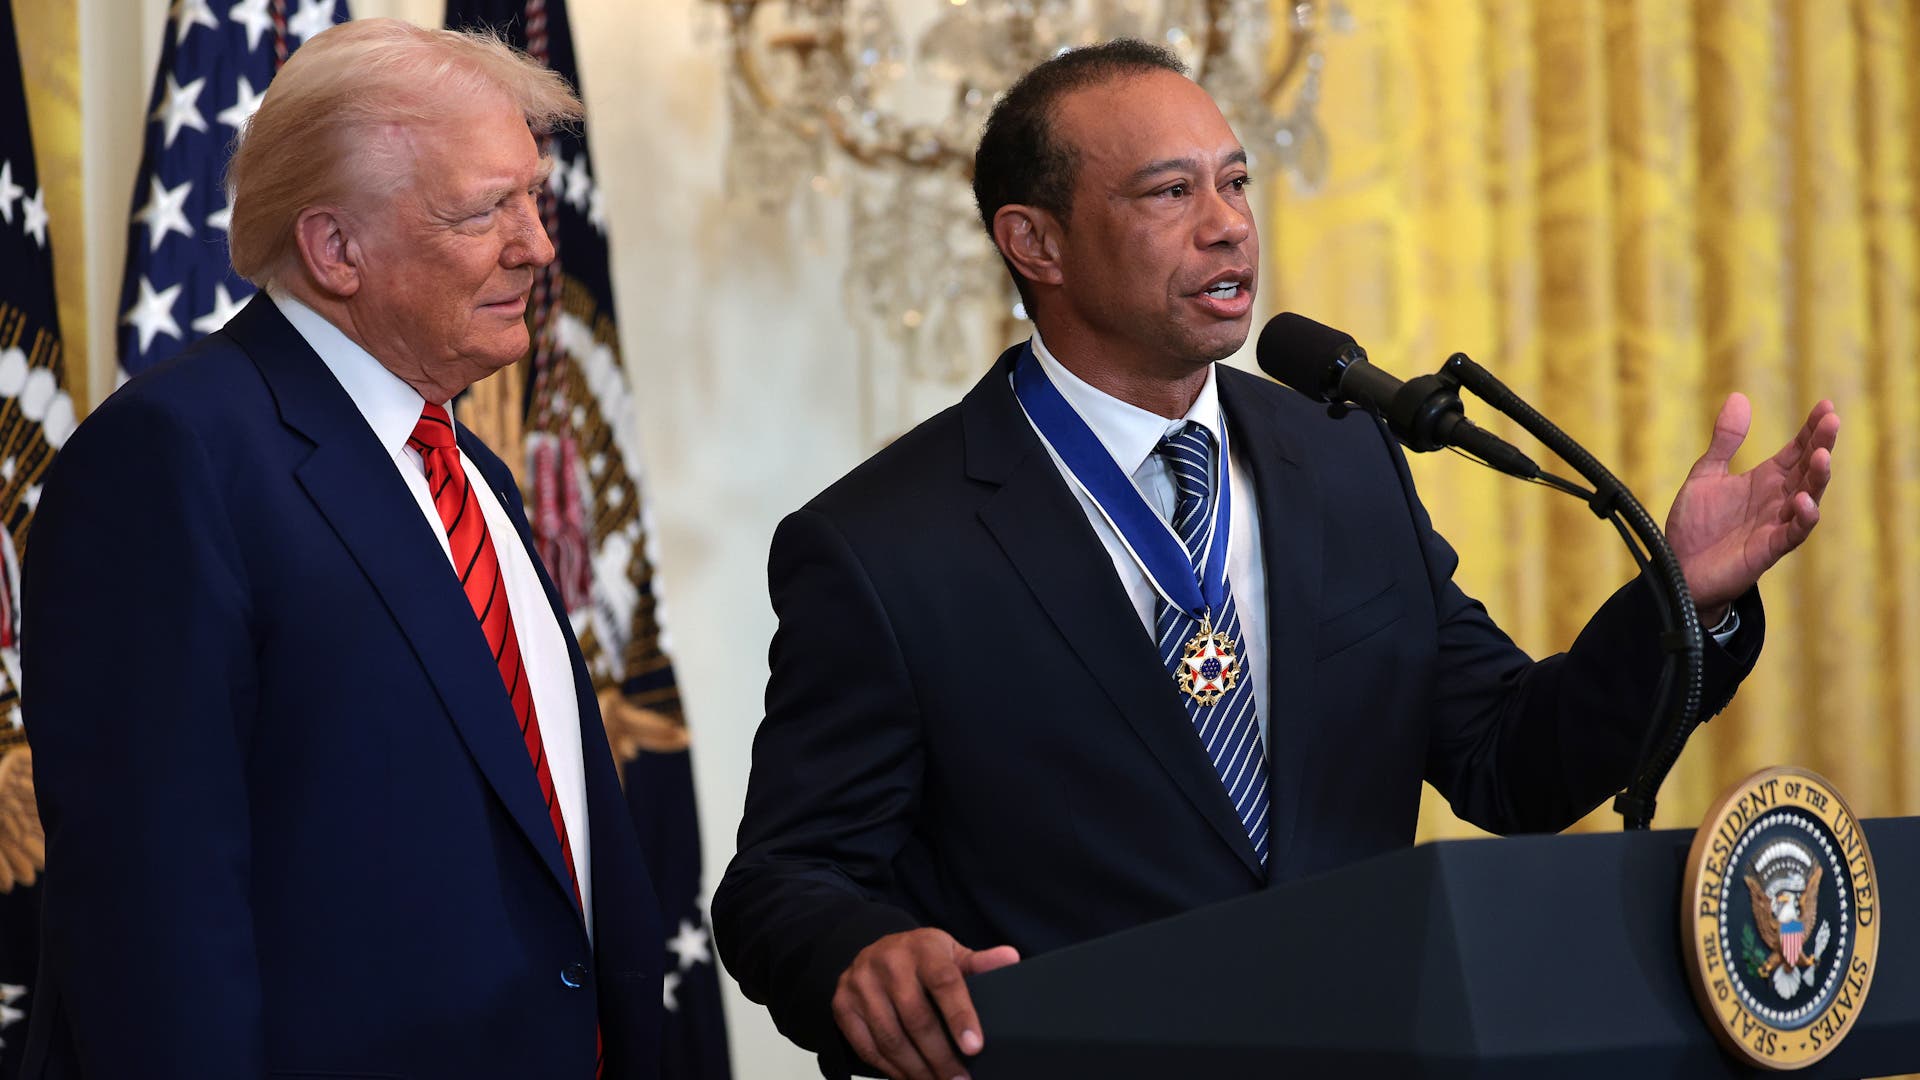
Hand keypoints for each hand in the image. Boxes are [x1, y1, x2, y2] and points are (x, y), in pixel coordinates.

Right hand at [832, 928, 1020, 1079]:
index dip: (960, 1015)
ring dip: (917, 1069)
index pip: (944, 981)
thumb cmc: (922, 959)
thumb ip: (979, 963)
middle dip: (940, 1056)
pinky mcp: (842, 1005)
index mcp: (922, 947)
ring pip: (891, 1038)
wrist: (873, 951)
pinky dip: (891, 1069)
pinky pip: (867, 1047)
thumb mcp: (950, 954)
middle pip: (916, 1017)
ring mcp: (860, 983)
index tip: (975, 1048)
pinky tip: (911, 1078)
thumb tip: (1011, 958)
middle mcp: (887, 962)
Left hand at [1665, 394, 1837, 622]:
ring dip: (1818, 478)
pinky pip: (1794, 532)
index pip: (1797, 450)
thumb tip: (1739, 397)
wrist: (1679, 569)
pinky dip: (1802, 517)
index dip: (1811, 430)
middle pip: (1808, 469)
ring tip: (1821, 456)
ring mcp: (1777, 523)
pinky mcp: (1769, 548)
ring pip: (1809, 498)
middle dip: (1822, 445)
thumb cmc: (1696, 525)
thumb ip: (1724, 441)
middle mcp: (1778, 499)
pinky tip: (1802, 500)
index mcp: (1766, 480)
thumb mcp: (1706, 475)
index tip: (1825, 406)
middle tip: (1832, 421)